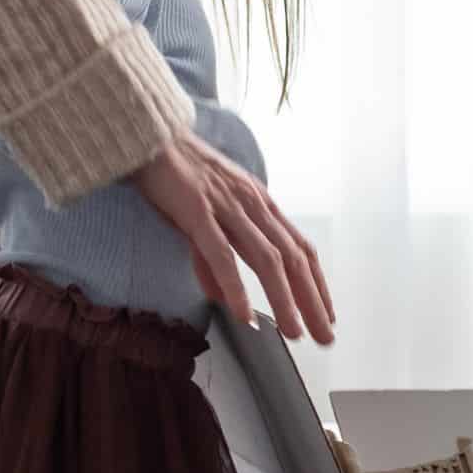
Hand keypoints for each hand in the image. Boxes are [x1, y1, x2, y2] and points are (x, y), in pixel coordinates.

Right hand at [133, 133, 334, 344]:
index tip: (326, 314)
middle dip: (312, 301)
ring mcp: (227, 206)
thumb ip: (213, 256)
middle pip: (293, 259)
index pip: (299, 248)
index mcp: (259, 203)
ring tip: (294, 333)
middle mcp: (252, 204)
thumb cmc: (175, 175)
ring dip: (284, 300)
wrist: (146, 135)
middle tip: (325, 337)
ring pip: (267, 259)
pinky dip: (235, 285)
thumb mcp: (205, 215)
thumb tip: (220, 295)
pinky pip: (221, 253)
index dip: (317, 283)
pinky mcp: (196, 210)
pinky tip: (243, 313)